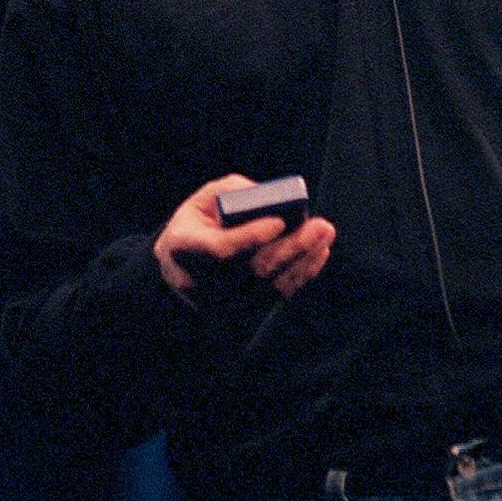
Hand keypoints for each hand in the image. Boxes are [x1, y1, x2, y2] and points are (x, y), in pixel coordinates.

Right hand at [153, 175, 335, 301]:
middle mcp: (203, 279)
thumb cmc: (195, 224)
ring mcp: (223, 299)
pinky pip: (276, 293)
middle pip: (253, 269)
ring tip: (324, 236)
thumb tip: (269, 197)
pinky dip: (301, 273)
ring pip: (269, 284)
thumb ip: (233, 193)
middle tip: (319, 226)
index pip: (221, 248)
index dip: (251, 236)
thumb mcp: (203, 199)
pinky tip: (318, 253)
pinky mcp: (241, 307)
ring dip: (303, 260)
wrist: (177, 263)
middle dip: (291, 247)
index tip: (279, 221)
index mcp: (185, 246)